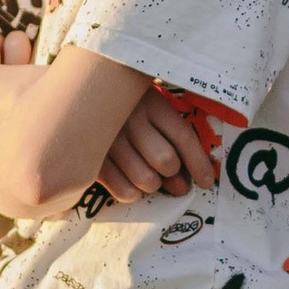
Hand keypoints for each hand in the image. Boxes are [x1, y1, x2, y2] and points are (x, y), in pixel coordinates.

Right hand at [92, 91, 218, 202]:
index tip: (207, 182)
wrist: (81, 95)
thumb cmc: (124, 105)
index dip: (199, 164)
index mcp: (151, 103)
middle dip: (173, 174)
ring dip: (153, 185)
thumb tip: (186, 177)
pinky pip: (123, 191)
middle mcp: (130, 120)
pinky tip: (131, 182)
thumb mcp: (150, 104)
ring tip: (148, 176)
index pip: (183, 137)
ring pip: (146, 180)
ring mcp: (108, 140)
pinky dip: (133, 193)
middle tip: (170, 175)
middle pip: (166, 162)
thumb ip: (170, 132)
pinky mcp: (92, 159)